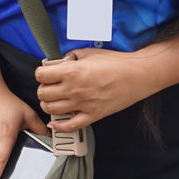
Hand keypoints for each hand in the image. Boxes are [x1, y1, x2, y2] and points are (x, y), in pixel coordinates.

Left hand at [34, 47, 160, 131]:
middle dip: (43, 89)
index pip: (41, 75)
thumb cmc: (116, 62)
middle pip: (43, 94)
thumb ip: (71, 57)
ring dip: (49, 105)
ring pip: (51, 110)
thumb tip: (60, 61)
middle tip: (50, 86)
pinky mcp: (92, 115)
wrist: (137, 75)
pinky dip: (60, 126)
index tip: (46, 73)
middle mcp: (74, 89)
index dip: (41, 73)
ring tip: (54, 99)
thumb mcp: (89, 52)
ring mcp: (82, 104)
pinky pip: (70, 126)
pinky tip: (55, 123)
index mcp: (72, 72)